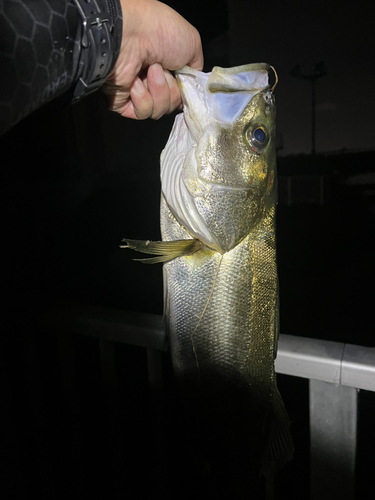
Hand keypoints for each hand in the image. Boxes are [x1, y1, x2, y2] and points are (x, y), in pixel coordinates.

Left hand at [103, 0, 202, 119]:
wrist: (130, 34)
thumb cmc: (161, 32)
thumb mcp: (192, 43)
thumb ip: (196, 68)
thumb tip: (190, 84)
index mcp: (167, 66)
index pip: (181, 93)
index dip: (184, 92)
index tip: (185, 83)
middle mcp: (151, 79)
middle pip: (172, 104)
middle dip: (172, 91)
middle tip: (163, 69)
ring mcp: (136, 91)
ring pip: (158, 111)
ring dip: (159, 92)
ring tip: (149, 72)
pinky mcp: (122, 102)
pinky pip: (142, 113)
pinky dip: (143, 99)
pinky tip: (135, 82)